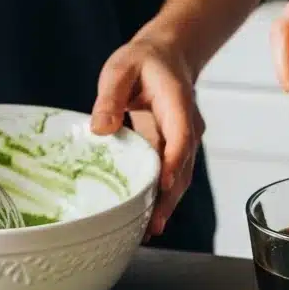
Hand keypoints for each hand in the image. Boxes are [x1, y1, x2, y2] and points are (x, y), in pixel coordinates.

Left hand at [91, 32, 203, 237]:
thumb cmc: (143, 62)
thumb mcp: (120, 69)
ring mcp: (184, 142)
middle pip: (184, 168)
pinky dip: (162, 198)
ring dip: (167, 205)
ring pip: (180, 178)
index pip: (182, 136)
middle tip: (154, 224)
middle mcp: (188, 127)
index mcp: (178, 104)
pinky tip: (147, 219)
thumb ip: (110, 97)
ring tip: (150, 231)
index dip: (174, 161)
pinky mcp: (173, 152)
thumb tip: (100, 128)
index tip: (164, 184)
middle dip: (170, 198)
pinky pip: (170, 177)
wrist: (167, 58)